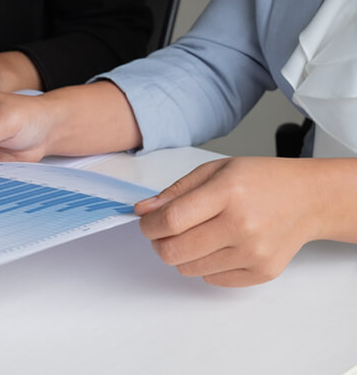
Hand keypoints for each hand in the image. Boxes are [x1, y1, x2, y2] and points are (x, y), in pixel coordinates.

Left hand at [134, 157, 325, 286]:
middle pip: (174, 250)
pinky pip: (211, 279)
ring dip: (181, 254)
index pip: (171, 220)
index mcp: (227, 193)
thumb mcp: (215, 170)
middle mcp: (242, 225)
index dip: (149, 225)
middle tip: (164, 232)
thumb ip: (175, 192)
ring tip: (197, 235)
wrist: (307, 200)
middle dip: (159, 242)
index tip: (147, 222)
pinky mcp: (261, 272)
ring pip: (188, 268)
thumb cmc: (261, 181)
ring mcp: (253, 252)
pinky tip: (219, 246)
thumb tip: (143, 210)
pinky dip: (204, 265)